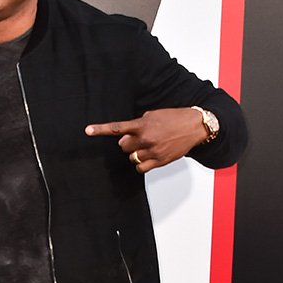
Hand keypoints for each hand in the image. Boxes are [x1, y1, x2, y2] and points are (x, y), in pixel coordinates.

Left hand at [85, 108, 208, 172]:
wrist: (194, 126)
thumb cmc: (174, 118)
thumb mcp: (153, 114)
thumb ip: (137, 125)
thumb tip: (124, 138)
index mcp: (143, 124)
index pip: (117, 128)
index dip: (100, 129)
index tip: (87, 131)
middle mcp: (146, 138)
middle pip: (123, 146)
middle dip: (129, 143)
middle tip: (140, 138)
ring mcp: (152, 151)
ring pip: (132, 157)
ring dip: (137, 152)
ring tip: (149, 145)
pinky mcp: (159, 161)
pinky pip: (140, 167)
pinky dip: (141, 164)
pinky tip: (149, 156)